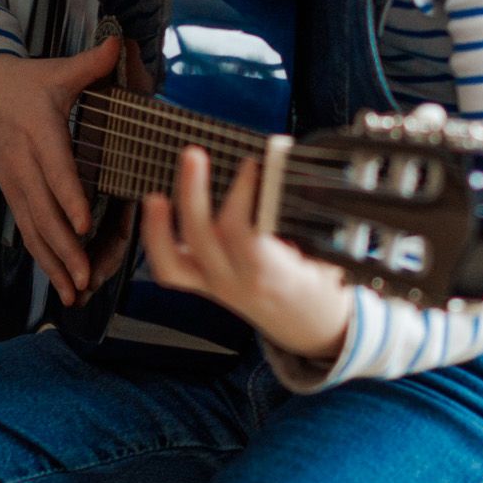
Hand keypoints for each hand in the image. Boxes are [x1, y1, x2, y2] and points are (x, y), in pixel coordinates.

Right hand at [0, 44, 118, 301]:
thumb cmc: (22, 80)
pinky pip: (28, 230)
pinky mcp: (12, 193)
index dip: (70, 198)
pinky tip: (62, 285)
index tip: (85, 225)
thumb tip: (120, 43)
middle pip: (44, 211)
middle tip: (85, 277)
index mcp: (38, 130)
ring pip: (34, 229)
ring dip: (54, 263)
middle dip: (65, 248)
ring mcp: (14, 182)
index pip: (56, 168)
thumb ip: (91, 64)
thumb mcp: (55, 70)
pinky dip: (44, 259)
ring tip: (74, 293)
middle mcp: (23, 163)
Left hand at [138, 145, 352, 365]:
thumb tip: (291, 173)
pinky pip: (170, 268)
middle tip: (194, 154)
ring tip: (155, 194)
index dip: (243, 196)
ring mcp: (215, 287)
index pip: (245, 234)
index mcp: (273, 276)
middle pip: (202, 239)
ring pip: (174, 263)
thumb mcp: (328, 255)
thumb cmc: (320, 286)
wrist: (309, 327)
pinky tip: (154, 208)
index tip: (253, 163)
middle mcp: (237, 284)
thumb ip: (308, 220)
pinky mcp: (204, 285)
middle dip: (192, 193)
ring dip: (159, 225)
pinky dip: (156, 239)